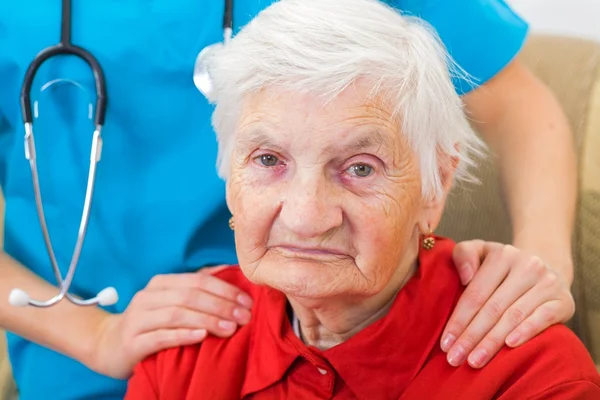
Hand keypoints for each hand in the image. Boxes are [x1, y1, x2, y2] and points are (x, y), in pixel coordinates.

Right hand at [89, 265, 252, 378]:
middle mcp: (148, 296)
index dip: (226, 290)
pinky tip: (202, 337)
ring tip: (230, 329)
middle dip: (222, 306)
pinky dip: (183, 335)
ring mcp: (138, 318)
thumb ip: (197, 288)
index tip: (248, 302)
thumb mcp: (172, 301)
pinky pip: (161, 336)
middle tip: (244, 317)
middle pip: (190, 296)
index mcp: (162, 283)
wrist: (110, 345)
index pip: (199, 280)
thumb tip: (229, 271)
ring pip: (177, 314)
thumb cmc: (151, 322)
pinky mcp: (132, 342)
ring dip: (208, 320)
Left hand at [440, 240, 573, 368]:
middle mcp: (527, 266)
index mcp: (502, 255)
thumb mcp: (480, 250)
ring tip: (474, 361)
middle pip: (492, 308)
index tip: (444, 343)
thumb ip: (464, 254)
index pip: (475, 293)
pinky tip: (509, 346)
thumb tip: (465, 277)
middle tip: (455, 359)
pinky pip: (543, 319)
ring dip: (492, 342)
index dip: (459, 320)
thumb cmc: (501, 266)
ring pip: (513, 316)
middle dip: (471, 337)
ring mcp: (547, 283)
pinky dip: (526, 332)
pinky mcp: (563, 301)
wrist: (545, 265)